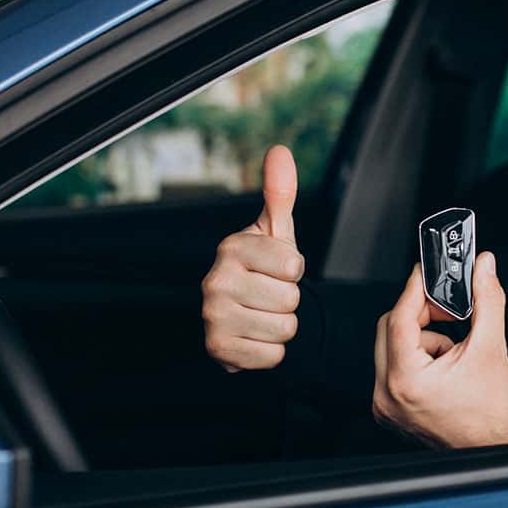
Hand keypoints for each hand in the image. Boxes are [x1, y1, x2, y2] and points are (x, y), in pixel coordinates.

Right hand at [201, 145, 304, 370]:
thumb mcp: (275, 231)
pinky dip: (270, 352)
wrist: (241, 312)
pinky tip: (254, 337)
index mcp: (231, 248)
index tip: (277, 270)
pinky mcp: (218, 349)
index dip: (294, 271)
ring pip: (285, 329)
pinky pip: (272, 356)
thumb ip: (280, 192)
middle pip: (291, 300)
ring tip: (263, 315)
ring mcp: (213, 316)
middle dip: (288, 301)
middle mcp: (215, 280)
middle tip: (269, 295)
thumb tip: (280, 151)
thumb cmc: (263, 269)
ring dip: (281, 327)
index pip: (294, 266)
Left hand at [372, 252, 507, 447]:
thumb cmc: (491, 415)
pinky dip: (417, 358)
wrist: (493, 451)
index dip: (415, 290)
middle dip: (421, 316)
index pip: (399, 318)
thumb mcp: (491, 349)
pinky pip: (394, 367)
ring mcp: (386, 405)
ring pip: (392, 347)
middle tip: (450, 313)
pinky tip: (444, 368)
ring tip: (454, 353)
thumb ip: (487, 301)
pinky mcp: (390, 410)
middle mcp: (387, 395)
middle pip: (389, 329)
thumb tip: (483, 268)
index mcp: (407, 381)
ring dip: (422, 339)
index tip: (428, 274)